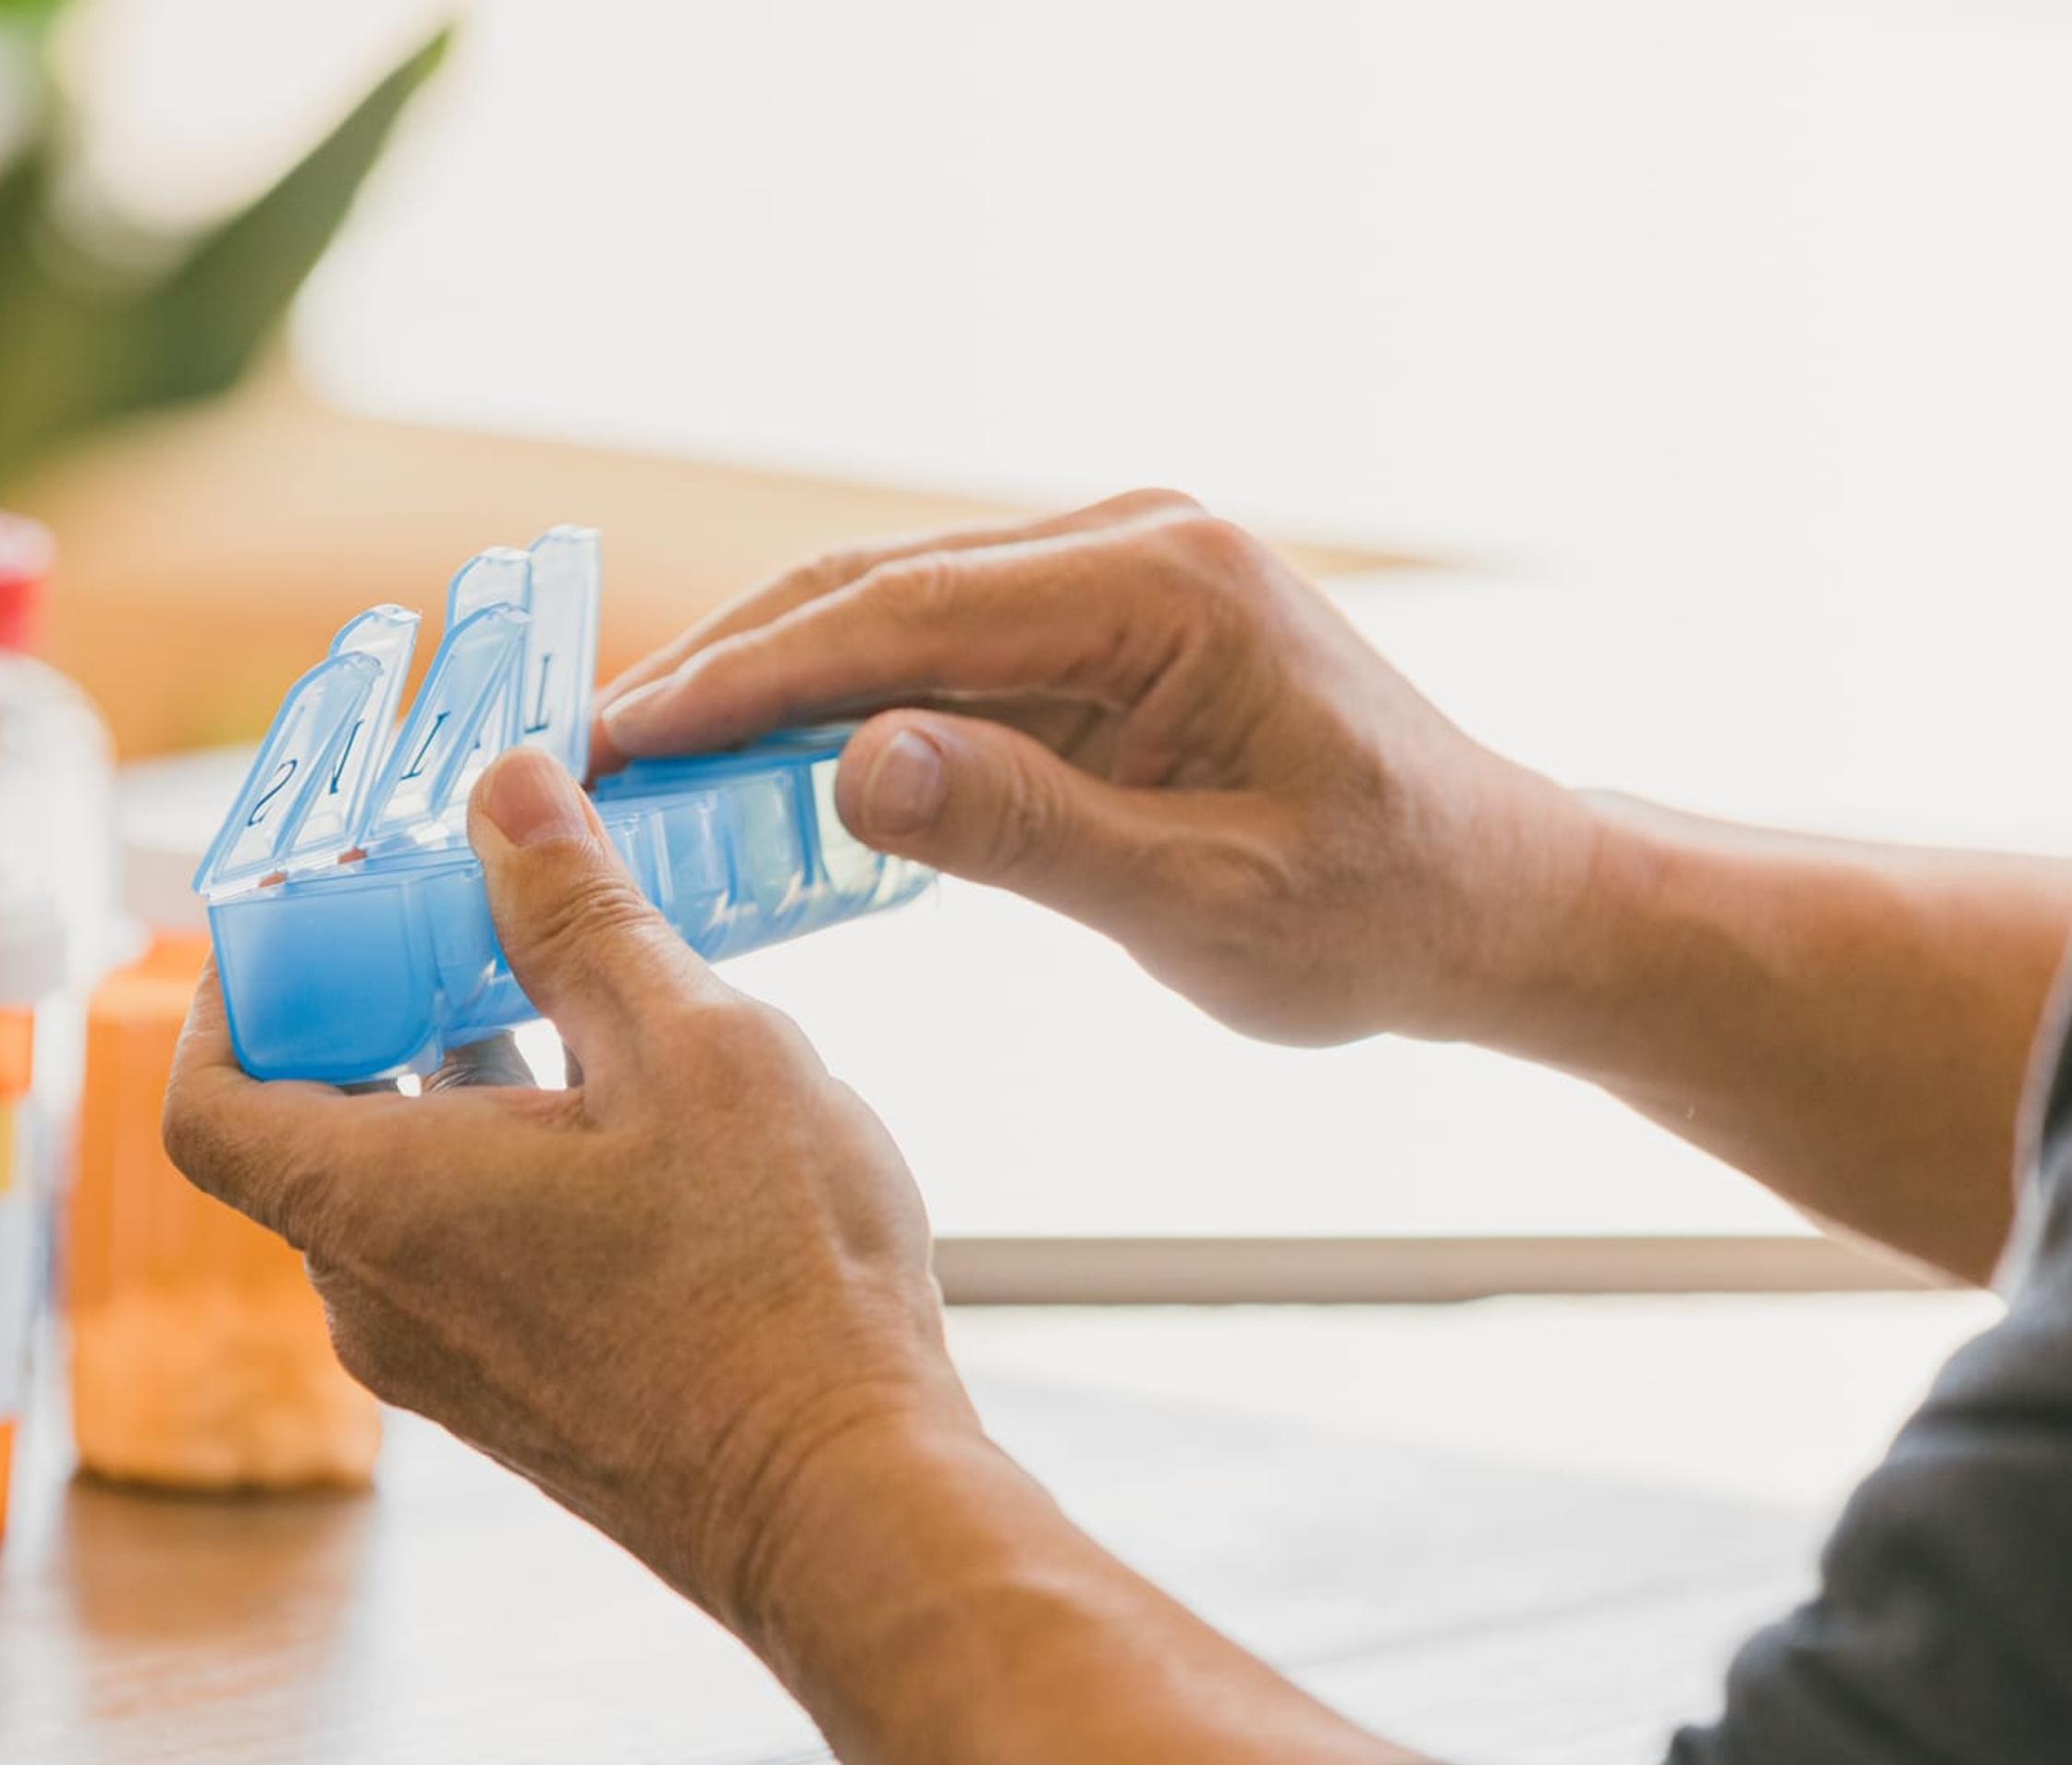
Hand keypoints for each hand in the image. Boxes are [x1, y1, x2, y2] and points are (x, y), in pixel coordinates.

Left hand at [163, 749, 972, 1620]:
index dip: (232, 995)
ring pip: (404, 1187)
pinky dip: (512, 1162)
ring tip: (589, 996)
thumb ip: (577, 915)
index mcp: (373, 1208)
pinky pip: (467, 1251)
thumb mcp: (691, 1047)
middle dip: (385, 1005)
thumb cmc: (773, 1288)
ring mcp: (445, 1363)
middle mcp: (377, 1300)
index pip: (204, 1100)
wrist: (848, 1507)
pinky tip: (640, 1113)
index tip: (312, 920)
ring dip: (468, 1082)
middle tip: (483, 912)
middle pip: (315, 1126)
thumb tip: (504, 793)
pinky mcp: (518, 1396)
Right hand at [594, 490, 1595, 1047]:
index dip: (744, 677)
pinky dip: (836, 702)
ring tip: (633, 758)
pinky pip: (938, 650)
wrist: (1489, 899)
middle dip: (722, 668)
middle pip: (874, 587)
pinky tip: (750, 763)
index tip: (618, 735)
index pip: (905, 616)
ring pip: (890, 612)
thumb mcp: (1204, 900)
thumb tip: (850, 762)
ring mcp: (1114, 575)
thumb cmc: (1375, 912)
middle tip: (582, 747)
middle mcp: (1133, 545)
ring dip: (763, 683)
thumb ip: (1029, 830)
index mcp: (1167, 587)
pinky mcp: (1100, 626)